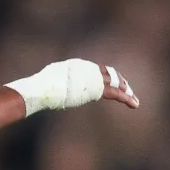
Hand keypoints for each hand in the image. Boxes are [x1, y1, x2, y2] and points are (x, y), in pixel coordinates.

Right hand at [8, 60, 139, 113]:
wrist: (43, 88)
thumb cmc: (38, 88)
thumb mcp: (45, 84)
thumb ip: (50, 85)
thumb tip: (35, 90)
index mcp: (77, 65)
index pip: (95, 71)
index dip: (105, 78)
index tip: (110, 84)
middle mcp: (88, 67)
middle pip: (109, 73)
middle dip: (120, 81)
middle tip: (127, 90)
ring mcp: (93, 77)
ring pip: (116, 82)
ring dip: (127, 90)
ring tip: (134, 100)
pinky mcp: (97, 88)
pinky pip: (116, 92)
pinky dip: (126, 97)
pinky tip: (134, 104)